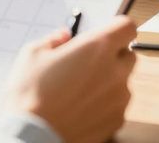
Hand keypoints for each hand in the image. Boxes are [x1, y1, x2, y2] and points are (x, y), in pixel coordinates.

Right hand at [5, 16, 137, 142]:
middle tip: (88, 64)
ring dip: (109, 82)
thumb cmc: (30, 95)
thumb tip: (63, 37)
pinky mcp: (117, 120)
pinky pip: (118, 105)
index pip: (127, 27)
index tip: (106, 34)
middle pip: (129, 55)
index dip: (117, 29)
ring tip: (80, 91)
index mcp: (98, 47)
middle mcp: (115, 70)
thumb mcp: (32, 54)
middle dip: (113, 56)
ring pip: (124, 82)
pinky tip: (82, 108)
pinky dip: (106, 104)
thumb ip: (54, 40)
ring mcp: (119, 97)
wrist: (32, 136)